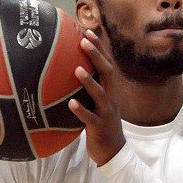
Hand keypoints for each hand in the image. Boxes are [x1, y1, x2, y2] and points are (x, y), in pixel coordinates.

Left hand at [68, 30, 125, 166]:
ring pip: (101, 94)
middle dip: (96, 56)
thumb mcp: (97, 101)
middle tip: (83, 41)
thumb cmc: (101, 122)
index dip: (99, 47)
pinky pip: (90, 118)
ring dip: (89, 82)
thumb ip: (89, 86)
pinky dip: (81, 111)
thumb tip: (70, 67)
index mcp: (110, 90)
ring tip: (77, 70)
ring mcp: (107, 112)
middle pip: (107, 73)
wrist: (113, 150)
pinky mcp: (100, 127)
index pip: (106, 63)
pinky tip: (71, 104)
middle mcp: (111, 98)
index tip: (87, 31)